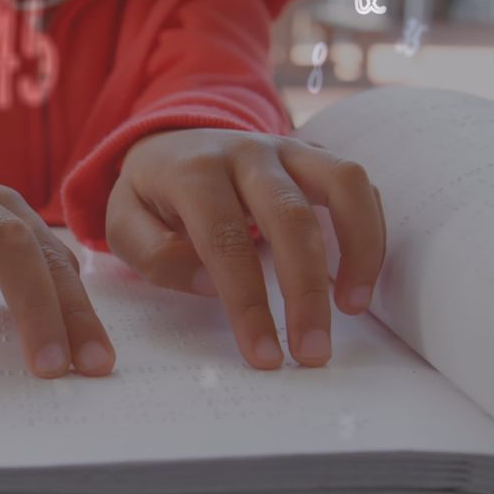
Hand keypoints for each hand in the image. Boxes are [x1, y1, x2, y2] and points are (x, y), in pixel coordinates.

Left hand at [107, 129, 385, 368]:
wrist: (172, 138)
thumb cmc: (152, 196)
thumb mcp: (124, 223)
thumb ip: (154, 254)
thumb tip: (208, 283)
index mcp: (193, 173)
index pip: (224, 239)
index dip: (246, 301)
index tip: (263, 354)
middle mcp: (245, 153)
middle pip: (290, 216)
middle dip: (306, 291)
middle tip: (312, 352)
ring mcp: (286, 148)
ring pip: (342, 184)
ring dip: (358, 249)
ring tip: (354, 307)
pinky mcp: (315, 154)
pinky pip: (357, 184)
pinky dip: (369, 231)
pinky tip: (358, 280)